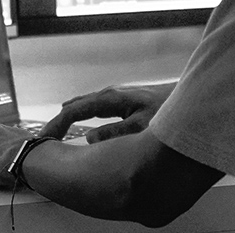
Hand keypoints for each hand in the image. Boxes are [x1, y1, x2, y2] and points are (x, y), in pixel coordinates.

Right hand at [39, 82, 172, 142]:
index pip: (74, 111)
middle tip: (45, 137)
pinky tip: (85, 118)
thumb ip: (115, 134)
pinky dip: (83, 113)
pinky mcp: (126, 99)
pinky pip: (96, 106)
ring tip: (57, 127)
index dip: (57, 124)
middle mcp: (111, 94)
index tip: (43, 138)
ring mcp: (118, 95)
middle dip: (60, 120)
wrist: (191, 98)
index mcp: (111, 99)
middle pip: (77, 105)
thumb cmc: (169, 112)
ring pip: (86, 104)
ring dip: (71, 116)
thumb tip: (89, 139)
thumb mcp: (141, 127)